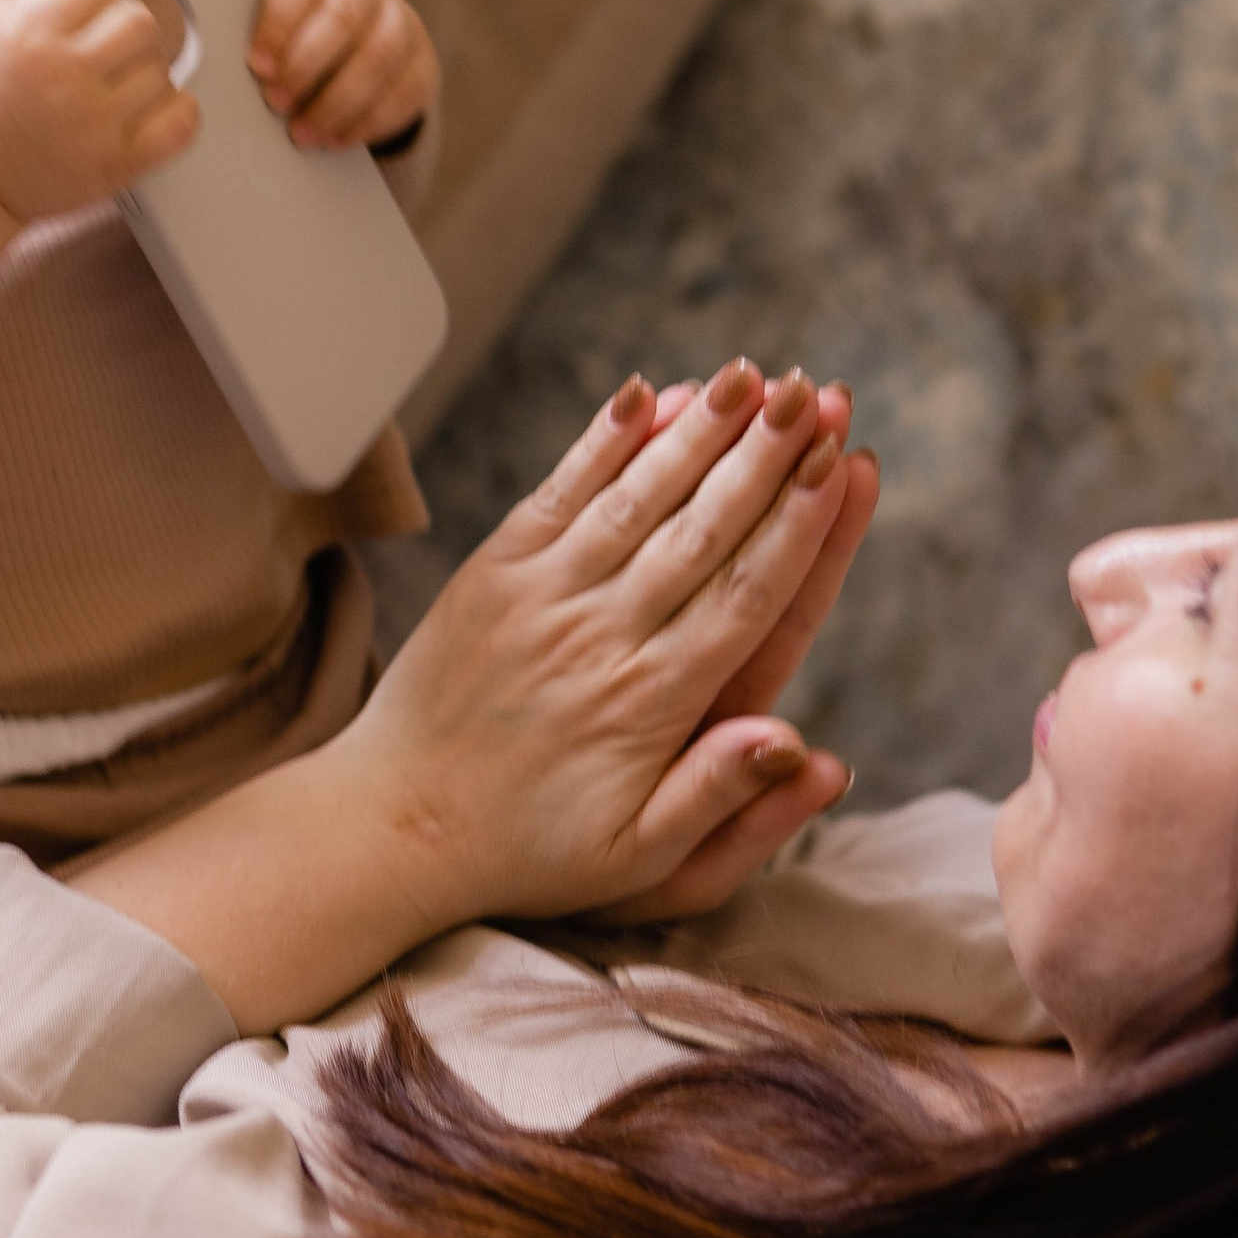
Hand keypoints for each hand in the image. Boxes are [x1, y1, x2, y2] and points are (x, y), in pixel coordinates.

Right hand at [0, 0, 197, 246]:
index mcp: (29, 31)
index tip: (82, 12)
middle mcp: (63, 75)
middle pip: (140, 22)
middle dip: (124, 29)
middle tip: (105, 46)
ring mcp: (92, 123)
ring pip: (161, 71)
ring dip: (143, 72)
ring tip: (114, 83)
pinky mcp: (113, 165)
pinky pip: (178, 125)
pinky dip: (178, 111)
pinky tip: (154, 106)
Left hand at [247, 0, 438, 149]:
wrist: (358, 55)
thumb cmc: (296, 44)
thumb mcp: (273, 30)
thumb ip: (252, 39)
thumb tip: (209, 71)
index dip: (279, 23)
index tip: (257, 65)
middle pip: (343, 18)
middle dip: (306, 66)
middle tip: (275, 104)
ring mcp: (400, 24)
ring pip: (378, 56)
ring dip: (336, 101)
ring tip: (303, 134)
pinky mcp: (422, 65)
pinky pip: (404, 92)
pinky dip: (368, 122)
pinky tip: (336, 140)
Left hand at [336, 360, 867, 939]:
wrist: (393, 825)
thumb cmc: (532, 851)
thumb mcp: (641, 863)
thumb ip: (725, 804)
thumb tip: (809, 751)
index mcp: (651, 705)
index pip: (746, 598)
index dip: (800, 527)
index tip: (843, 464)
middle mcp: (600, 638)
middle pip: (702, 531)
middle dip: (765, 456)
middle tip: (816, 393)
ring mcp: (541, 597)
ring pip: (636, 498)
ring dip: (699, 430)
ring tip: (755, 374)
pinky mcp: (492, 573)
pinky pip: (558, 493)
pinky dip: (604, 440)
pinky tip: (650, 391)